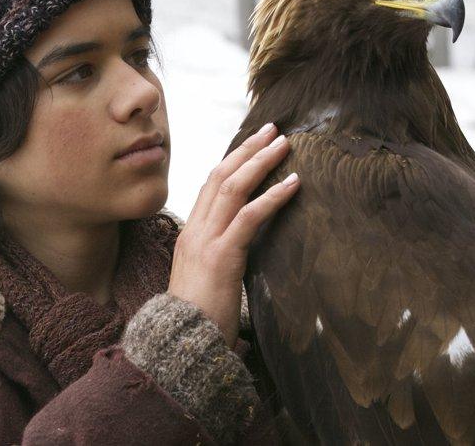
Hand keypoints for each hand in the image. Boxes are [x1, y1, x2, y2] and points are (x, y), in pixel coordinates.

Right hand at [167, 123, 299, 347]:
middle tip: (272, 129)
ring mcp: (206, 241)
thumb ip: (221, 255)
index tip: (253, 144)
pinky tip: (293, 183)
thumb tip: (244, 245)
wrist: (181, 345)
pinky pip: (248, 217)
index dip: (232, 159)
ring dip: (260, 162)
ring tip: (284, 144)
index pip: (209, 184)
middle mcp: (195, 230)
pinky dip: (272, 196)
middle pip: (220, 175)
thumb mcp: (205, 277)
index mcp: (190, 233)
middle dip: (247, 149)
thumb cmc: (198, 317)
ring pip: (232, 187)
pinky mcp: (222, 256)